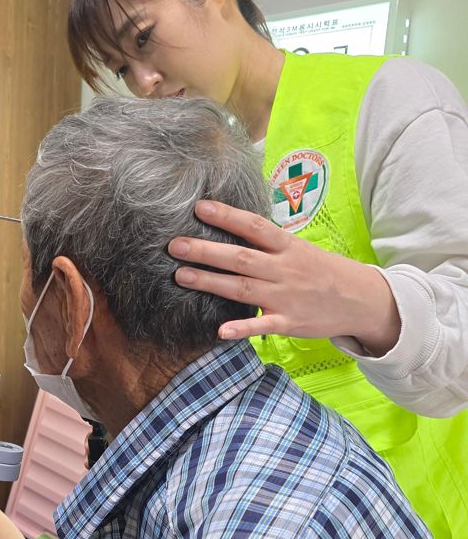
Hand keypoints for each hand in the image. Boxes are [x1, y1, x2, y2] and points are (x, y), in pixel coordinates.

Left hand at [168, 200, 400, 355]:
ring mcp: (286, 297)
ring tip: (180, 276)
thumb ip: (269, 243)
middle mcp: (284, 269)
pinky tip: (221, 331)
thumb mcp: (301, 249)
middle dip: (206, 251)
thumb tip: (236, 226)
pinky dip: (242, 329)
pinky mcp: (290, 323)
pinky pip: (262, 326)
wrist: (363, 300)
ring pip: (242, 288)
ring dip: (210, 282)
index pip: (254, 227)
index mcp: (288, 247)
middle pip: (240, 258)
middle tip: (175, 245)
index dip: (226, 216)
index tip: (199, 207)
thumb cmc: (326, 272)